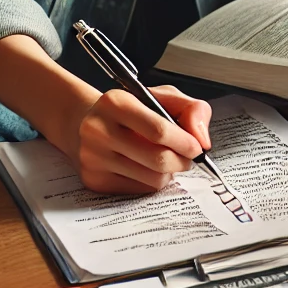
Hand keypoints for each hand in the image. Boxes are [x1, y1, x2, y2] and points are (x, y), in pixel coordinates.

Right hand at [71, 85, 212, 194]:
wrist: (84, 124)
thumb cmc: (131, 110)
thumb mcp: (162, 97)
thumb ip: (191, 110)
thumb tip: (202, 140)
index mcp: (115, 103)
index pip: (159, 130)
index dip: (185, 142)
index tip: (197, 147)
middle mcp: (98, 130)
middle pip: (158, 159)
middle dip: (182, 161)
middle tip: (187, 157)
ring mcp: (93, 158)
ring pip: (152, 179)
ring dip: (168, 172)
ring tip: (163, 158)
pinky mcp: (94, 181)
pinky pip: (140, 190)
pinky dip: (151, 181)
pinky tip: (145, 167)